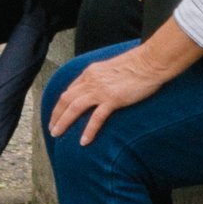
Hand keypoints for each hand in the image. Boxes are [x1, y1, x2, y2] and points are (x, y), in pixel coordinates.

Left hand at [47, 40, 167, 147]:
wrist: (150, 62)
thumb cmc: (136, 66)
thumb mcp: (111, 69)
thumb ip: (101, 79)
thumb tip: (98, 90)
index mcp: (90, 72)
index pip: (69, 90)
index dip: (60, 104)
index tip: (56, 115)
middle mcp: (91, 80)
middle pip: (67, 99)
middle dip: (56, 115)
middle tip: (52, 130)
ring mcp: (101, 89)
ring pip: (75, 107)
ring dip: (64, 122)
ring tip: (57, 135)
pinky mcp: (113, 99)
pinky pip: (96, 117)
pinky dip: (88, 130)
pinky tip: (84, 141)